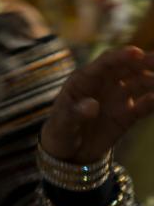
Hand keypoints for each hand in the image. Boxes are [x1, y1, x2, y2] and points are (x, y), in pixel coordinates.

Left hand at [40, 46, 153, 164]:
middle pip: (127, 68)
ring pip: (140, 83)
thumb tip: (92, 105)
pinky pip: (144, 105)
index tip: (137, 52)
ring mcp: (117, 97)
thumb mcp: (62, 125)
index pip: (104, 64)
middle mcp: (103, 84)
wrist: (69, 153)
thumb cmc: (60, 132)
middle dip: (146, 62)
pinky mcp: (128, 114)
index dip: (121, 57)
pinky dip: (153, 101)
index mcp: (83, 80)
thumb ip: (74, 114)